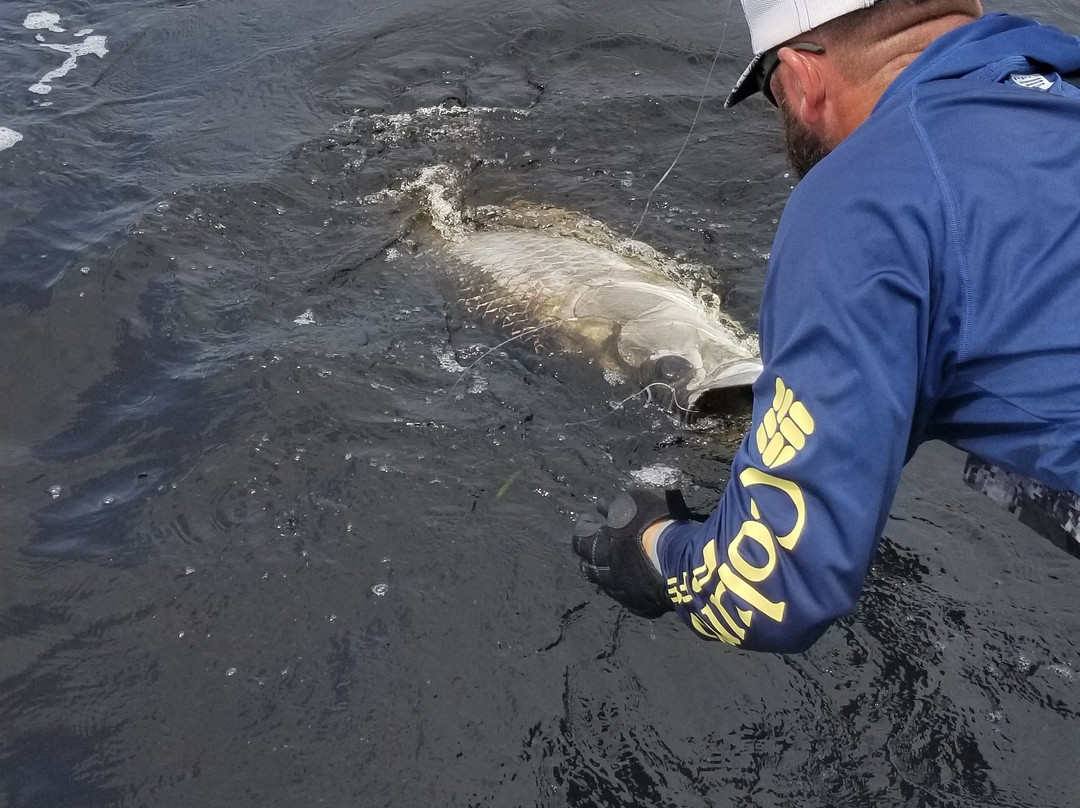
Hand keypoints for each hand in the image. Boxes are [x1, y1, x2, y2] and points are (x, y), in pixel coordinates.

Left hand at [572, 489, 694, 617]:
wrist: (678, 558)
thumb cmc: (653, 524)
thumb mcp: (631, 503)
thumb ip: (613, 506)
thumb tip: (601, 507)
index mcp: (598, 546)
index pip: (579, 540)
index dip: (584, 529)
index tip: (589, 521)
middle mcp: (604, 571)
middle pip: (589, 566)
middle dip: (590, 557)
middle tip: (595, 549)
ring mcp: (621, 590)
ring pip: (606, 585)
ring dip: (606, 575)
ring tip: (611, 568)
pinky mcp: (640, 604)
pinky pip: (629, 597)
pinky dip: (628, 589)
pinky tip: (632, 585)